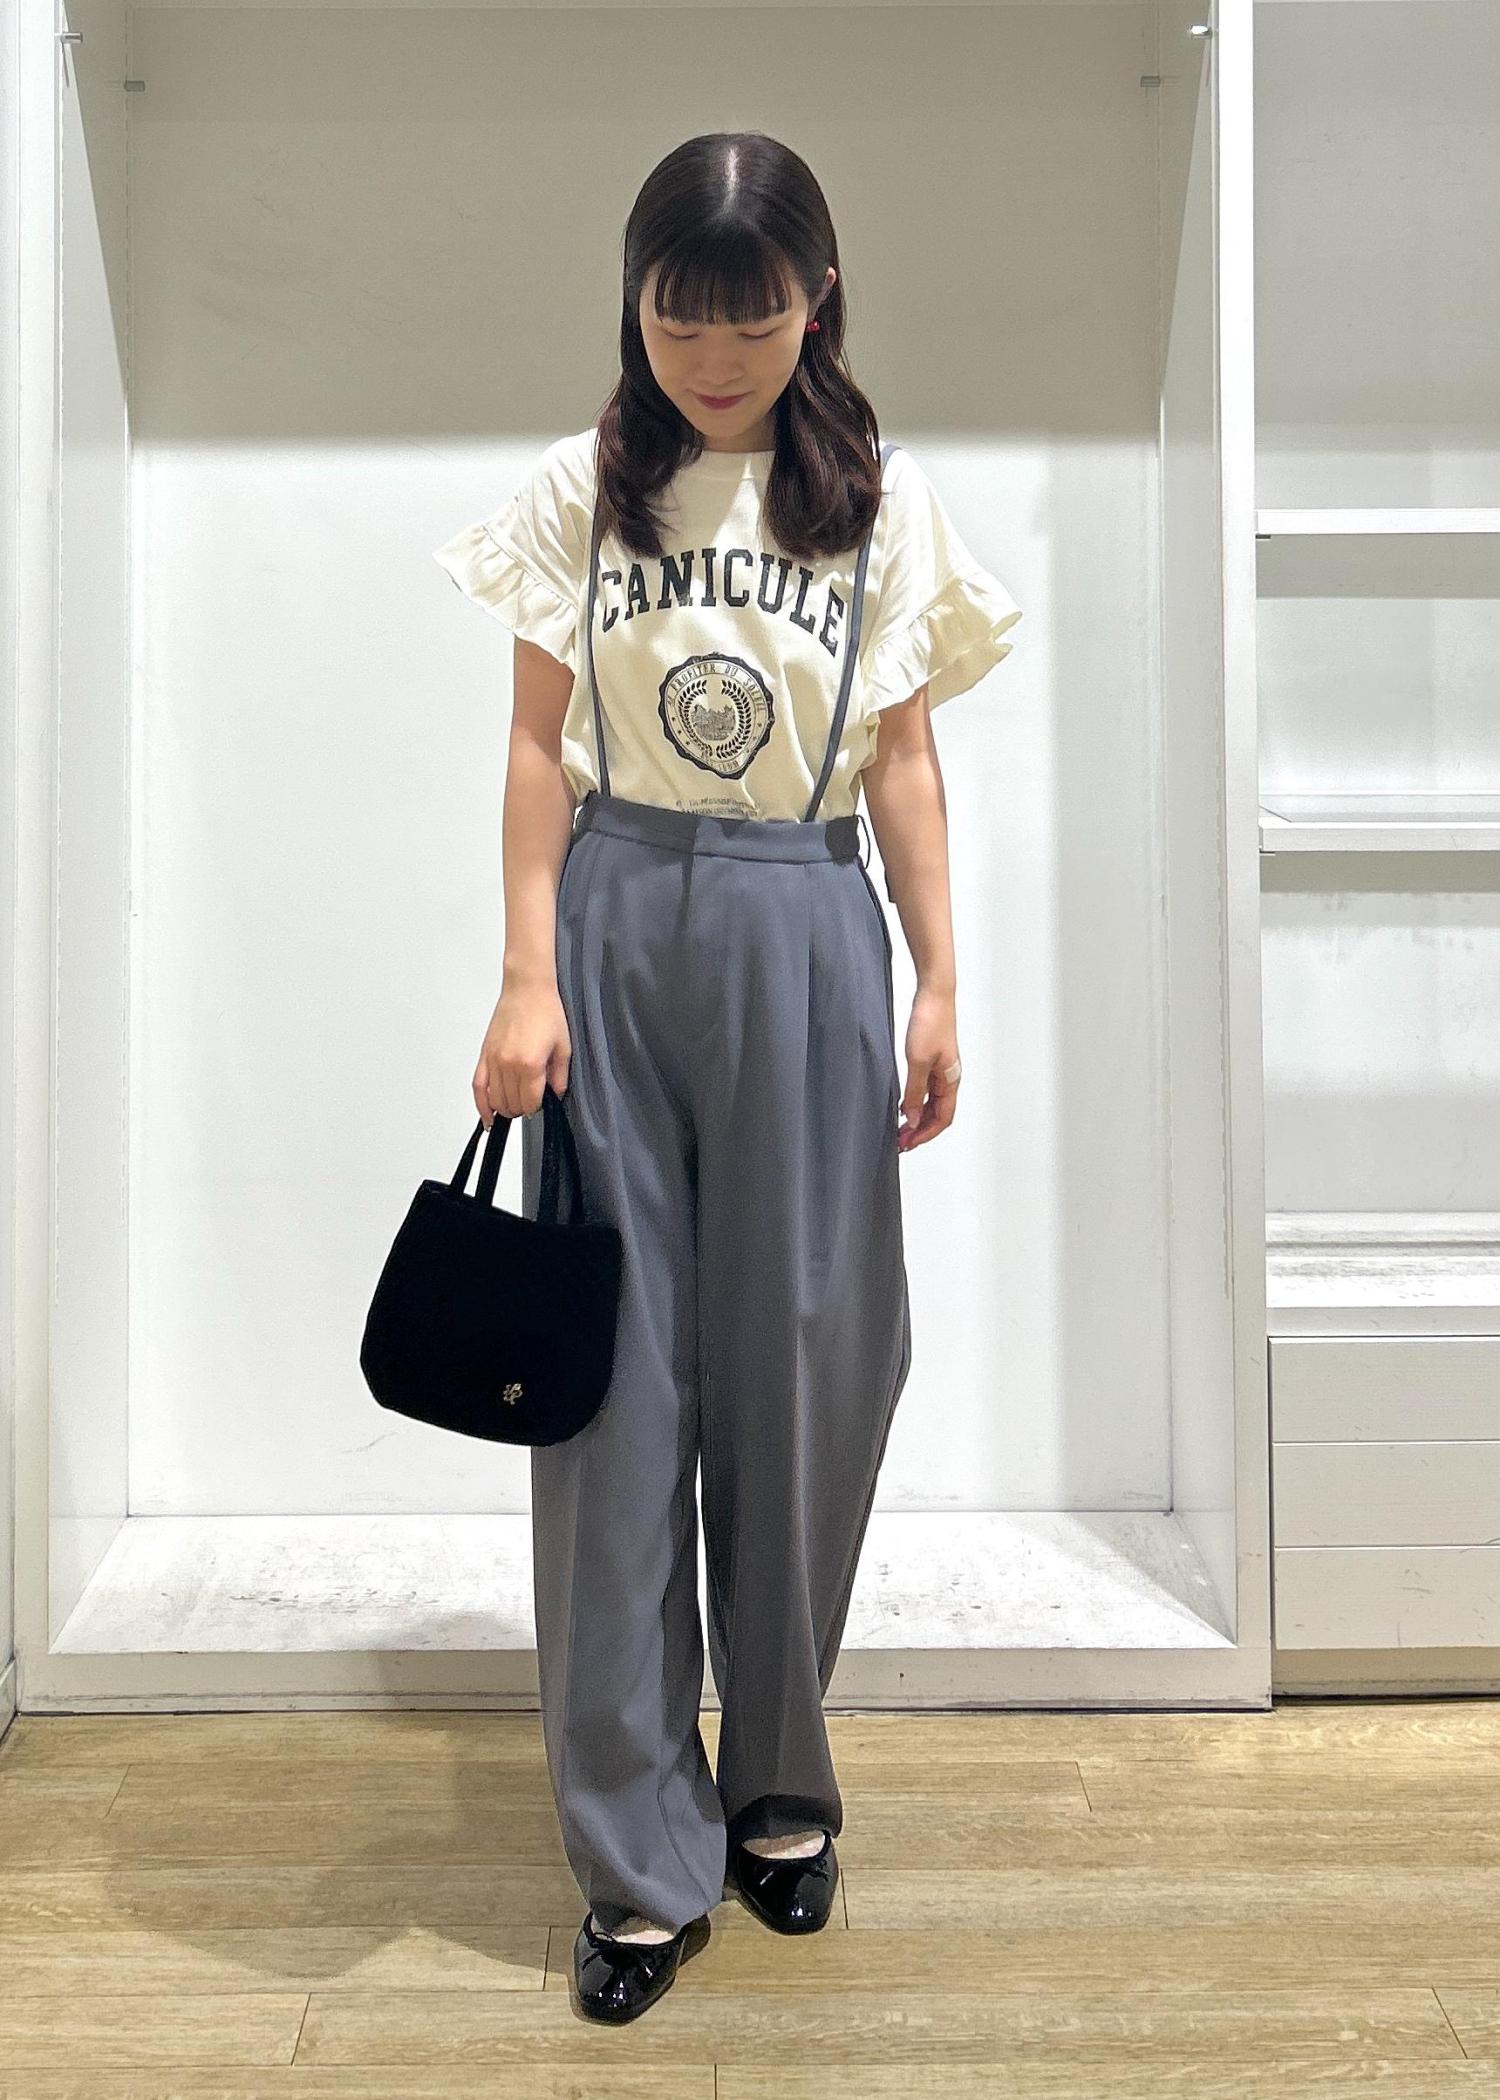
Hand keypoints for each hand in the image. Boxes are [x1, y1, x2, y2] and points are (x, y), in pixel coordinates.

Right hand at [473, 980, 571, 1125]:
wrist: (527, 989)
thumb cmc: (547, 1012)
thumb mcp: (563, 1047)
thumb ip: (560, 1076)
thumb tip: (555, 1096)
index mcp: (530, 1065)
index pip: (530, 1103)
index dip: (537, 1107)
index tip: (542, 1103)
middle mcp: (509, 1065)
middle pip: (511, 1104)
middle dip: (522, 1108)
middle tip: (530, 1101)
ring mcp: (493, 1060)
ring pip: (495, 1099)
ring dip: (505, 1108)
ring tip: (514, 1105)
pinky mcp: (484, 1054)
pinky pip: (478, 1086)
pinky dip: (481, 1105)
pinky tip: (487, 1117)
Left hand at [897, 987, 961, 1151]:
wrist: (934, 994)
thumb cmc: (930, 1022)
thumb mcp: (917, 1061)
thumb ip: (915, 1092)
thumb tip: (913, 1118)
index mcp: (951, 1081)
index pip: (942, 1118)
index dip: (925, 1134)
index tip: (907, 1143)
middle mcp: (949, 1078)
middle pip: (939, 1114)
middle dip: (921, 1130)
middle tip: (901, 1141)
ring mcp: (942, 1069)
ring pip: (933, 1103)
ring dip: (918, 1118)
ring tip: (901, 1128)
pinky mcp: (933, 1060)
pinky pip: (927, 1090)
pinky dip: (917, 1102)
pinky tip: (904, 1104)